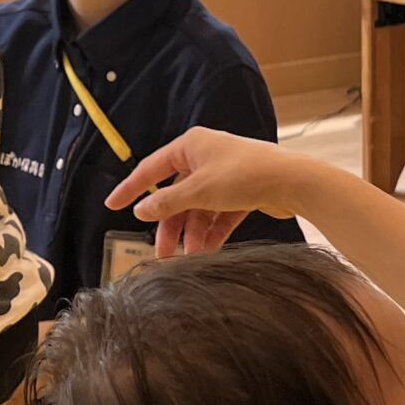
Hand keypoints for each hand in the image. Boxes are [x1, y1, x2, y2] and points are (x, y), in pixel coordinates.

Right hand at [105, 128, 306, 256]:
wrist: (293, 182)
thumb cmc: (244, 175)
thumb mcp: (198, 190)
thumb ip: (167, 202)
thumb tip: (141, 209)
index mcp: (190, 146)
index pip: (151, 169)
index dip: (131, 189)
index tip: (111, 205)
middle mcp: (205, 158)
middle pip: (176, 195)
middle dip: (170, 226)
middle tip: (162, 254)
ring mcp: (224, 176)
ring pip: (198, 209)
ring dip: (192, 234)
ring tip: (189, 258)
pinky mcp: (241, 192)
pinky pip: (218, 215)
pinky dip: (211, 232)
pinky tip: (207, 252)